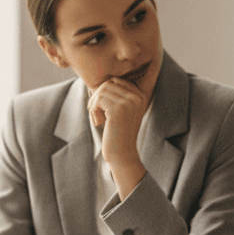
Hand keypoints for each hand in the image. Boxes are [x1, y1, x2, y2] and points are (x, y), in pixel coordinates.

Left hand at [88, 77, 148, 195]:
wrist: (123, 153)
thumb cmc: (119, 132)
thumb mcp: (123, 111)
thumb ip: (117, 95)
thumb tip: (100, 81)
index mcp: (140, 95)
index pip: (116, 81)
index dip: (104, 92)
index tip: (101, 108)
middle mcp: (137, 97)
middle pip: (108, 83)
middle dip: (97, 96)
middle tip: (95, 112)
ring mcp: (128, 103)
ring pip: (102, 90)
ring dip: (94, 103)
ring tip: (97, 118)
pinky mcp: (117, 110)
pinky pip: (98, 100)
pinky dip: (93, 110)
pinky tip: (98, 122)